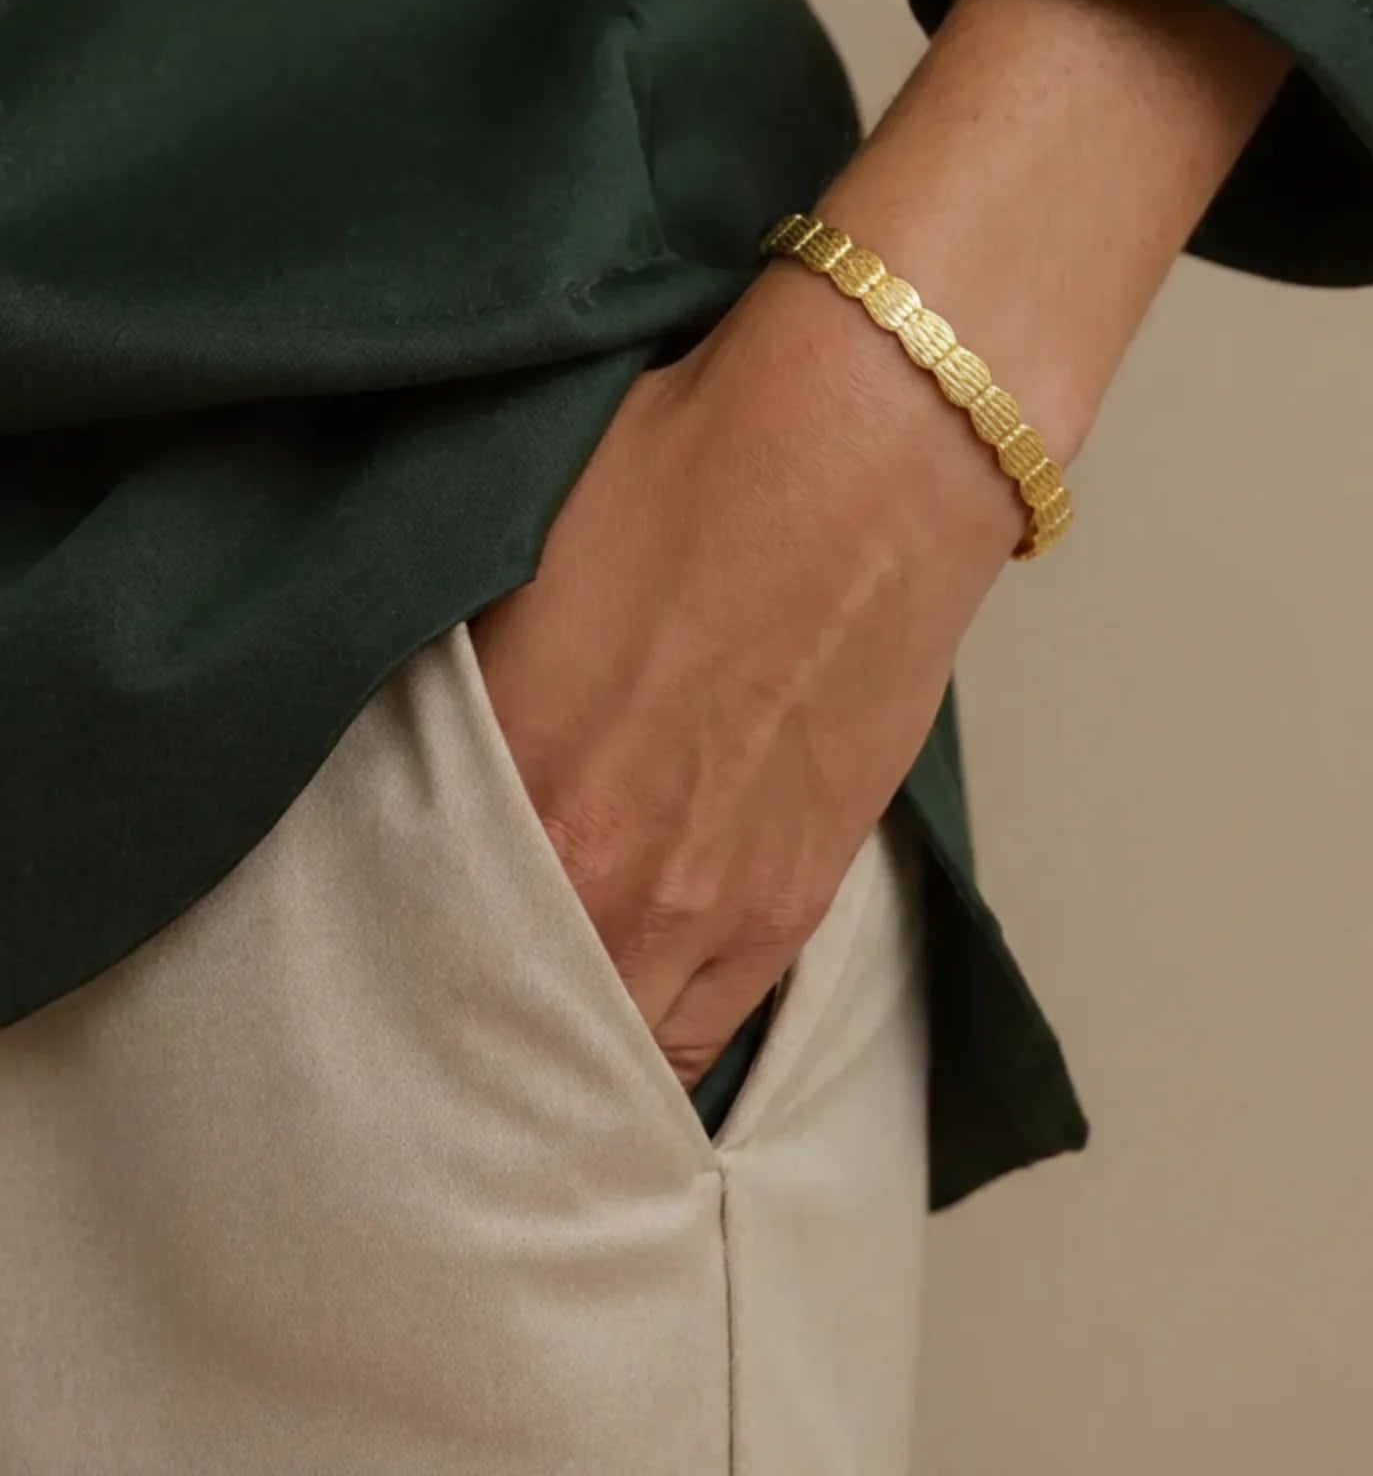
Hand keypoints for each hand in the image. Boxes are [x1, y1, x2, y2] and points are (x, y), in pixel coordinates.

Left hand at [469, 258, 1022, 1083]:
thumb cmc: (699, 475)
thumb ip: (459, 698)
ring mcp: (715, 905)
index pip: (408, 956)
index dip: (387, 978)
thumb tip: (424, 745)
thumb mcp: (517, 564)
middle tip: (452, 1007)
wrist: (872, 452)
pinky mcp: (803, 894)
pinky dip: (668, 1029)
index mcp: (509, 793)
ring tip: (548, 1013)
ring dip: (578, 1038)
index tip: (371, 979)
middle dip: (478, 1031)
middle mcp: (606, 881)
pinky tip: (641, 998)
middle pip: (510, 1033)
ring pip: (617, 1049)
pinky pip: (716, 1025)